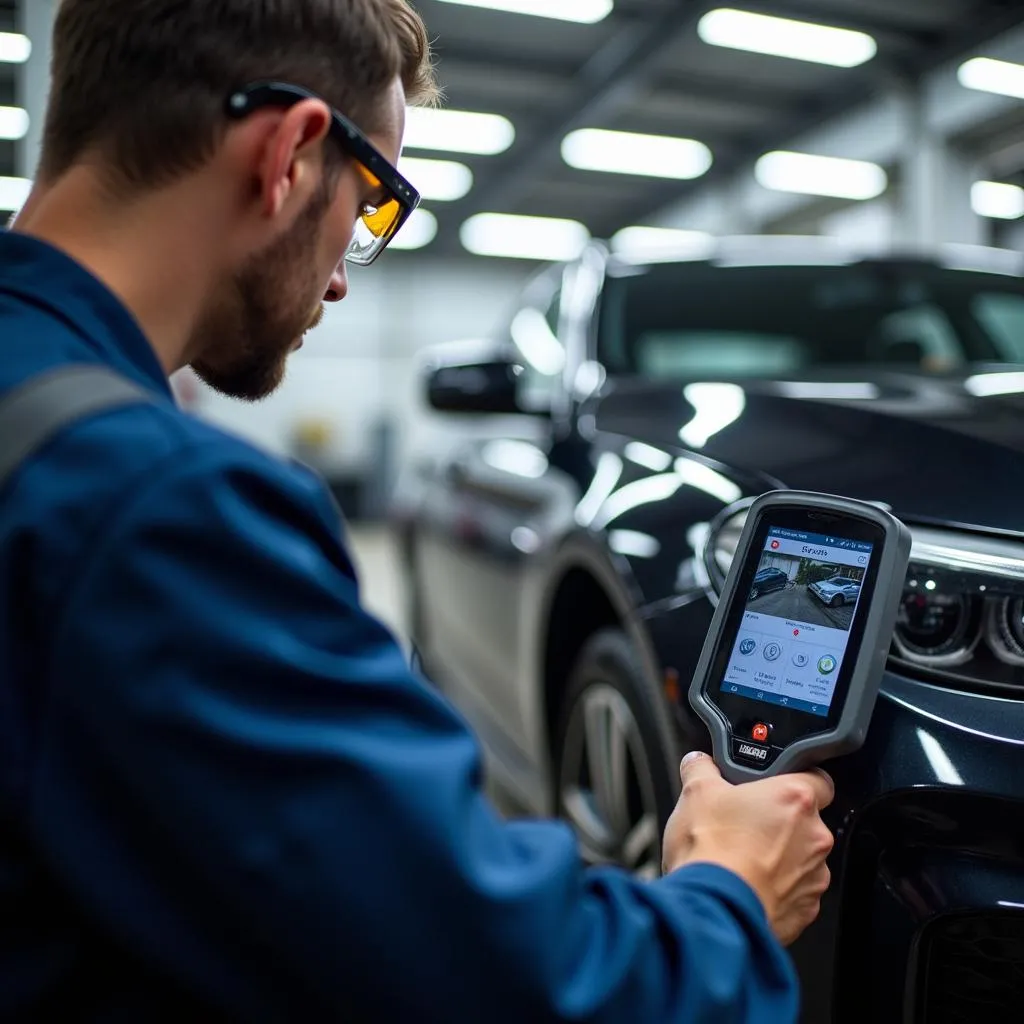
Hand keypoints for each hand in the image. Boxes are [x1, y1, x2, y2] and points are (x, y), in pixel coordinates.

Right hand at [662, 752, 834, 945]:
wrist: (714, 910)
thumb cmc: (711, 852)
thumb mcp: (695, 793)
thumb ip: (702, 769)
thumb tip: (698, 763)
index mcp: (795, 798)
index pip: (818, 778)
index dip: (795, 780)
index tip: (775, 786)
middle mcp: (814, 836)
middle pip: (805, 820)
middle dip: (779, 822)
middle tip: (744, 825)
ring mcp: (814, 876)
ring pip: (801, 858)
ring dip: (778, 857)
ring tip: (740, 860)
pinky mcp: (806, 910)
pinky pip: (795, 892)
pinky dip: (775, 889)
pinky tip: (746, 885)